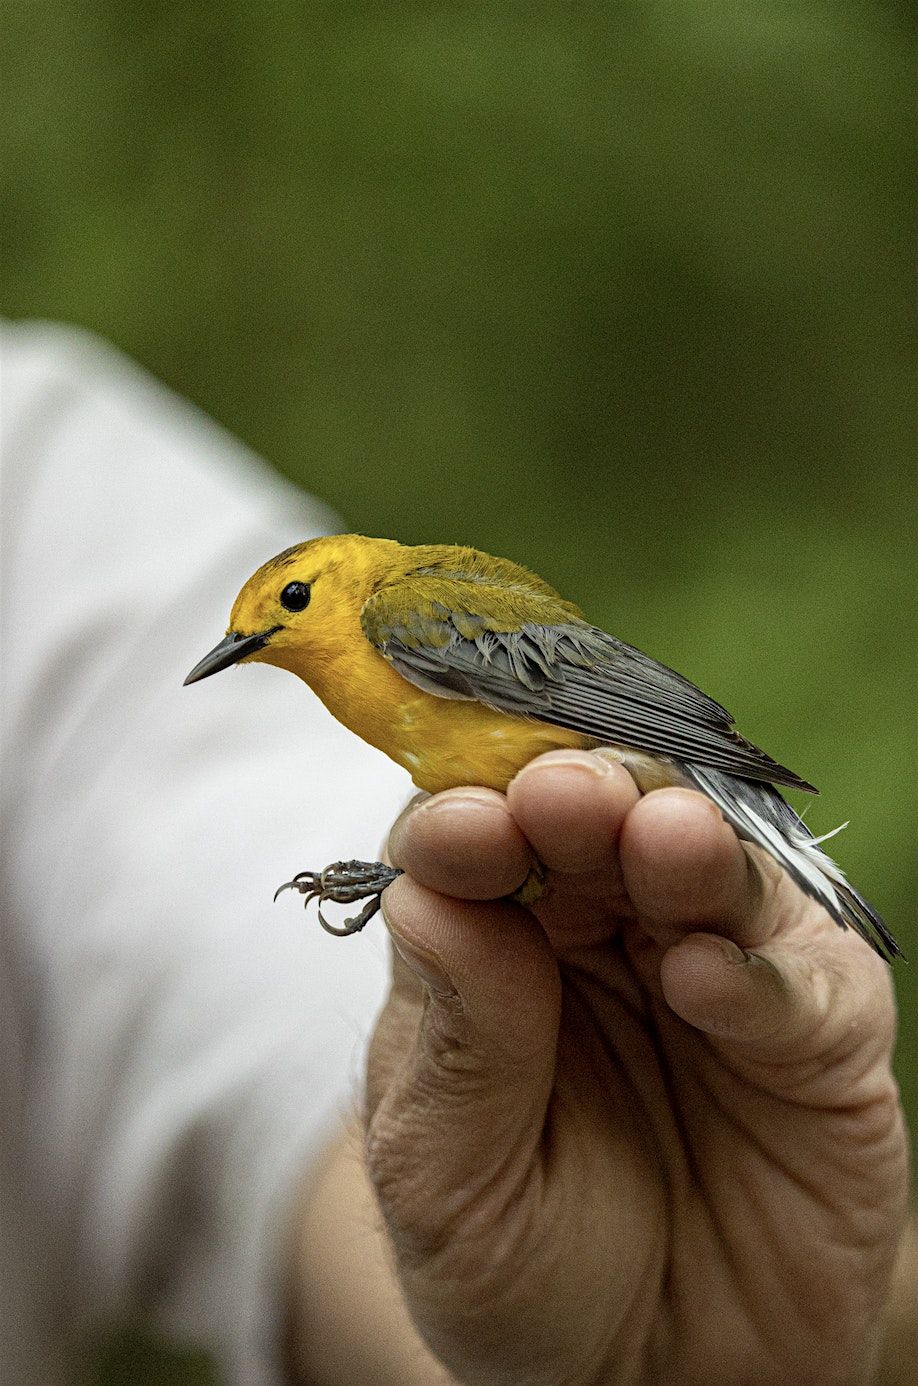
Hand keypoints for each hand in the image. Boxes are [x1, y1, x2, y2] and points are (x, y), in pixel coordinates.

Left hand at [364, 749, 908, 1385]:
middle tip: (562, 796)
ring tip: (658, 840)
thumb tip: (427, 896)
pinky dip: (759, 974)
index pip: (472, 841)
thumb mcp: (449, 1182)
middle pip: (593, 821)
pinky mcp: (817, 1033)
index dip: (465, 823)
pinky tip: (704, 980)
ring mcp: (717, 968)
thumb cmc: (527, 1266)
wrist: (658, 1385)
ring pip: (709, 867)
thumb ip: (453, 1048)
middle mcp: (606, 931)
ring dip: (680, 843)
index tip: (456, 833)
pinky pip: (802, 984)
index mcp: (497, 943)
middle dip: (578, 796)